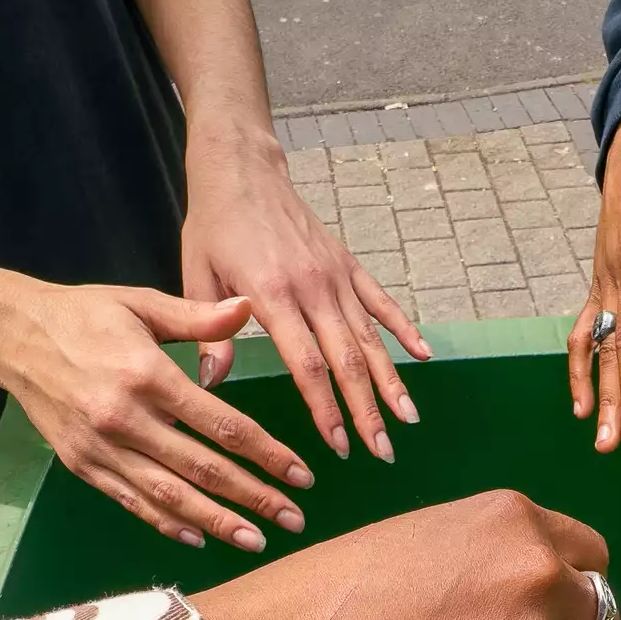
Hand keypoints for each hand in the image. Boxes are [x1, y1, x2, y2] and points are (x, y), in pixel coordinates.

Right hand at [0, 282, 313, 552]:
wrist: (11, 336)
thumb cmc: (84, 314)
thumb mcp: (141, 303)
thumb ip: (198, 316)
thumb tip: (249, 308)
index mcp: (149, 376)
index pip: (223, 426)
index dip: (268, 454)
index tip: (302, 475)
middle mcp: (126, 419)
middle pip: (204, 469)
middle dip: (254, 497)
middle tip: (294, 519)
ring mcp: (102, 448)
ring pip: (170, 496)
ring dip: (217, 522)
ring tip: (257, 540)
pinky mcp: (83, 465)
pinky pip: (132, 502)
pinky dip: (167, 523)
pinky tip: (199, 538)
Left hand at [183, 129, 429, 463]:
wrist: (243, 168)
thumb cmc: (215, 224)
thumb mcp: (196, 275)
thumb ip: (208, 332)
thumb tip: (214, 384)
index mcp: (273, 293)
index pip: (307, 364)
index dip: (326, 408)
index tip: (339, 444)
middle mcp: (313, 286)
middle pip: (348, 359)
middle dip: (368, 410)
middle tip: (383, 451)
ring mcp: (336, 275)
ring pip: (370, 337)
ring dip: (391, 381)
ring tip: (408, 419)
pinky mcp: (348, 264)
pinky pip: (382, 301)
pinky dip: (404, 329)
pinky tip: (424, 357)